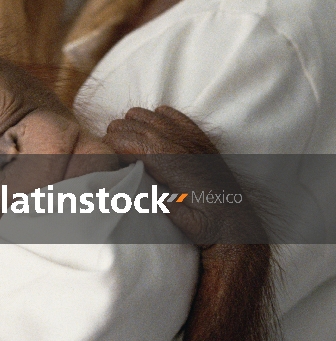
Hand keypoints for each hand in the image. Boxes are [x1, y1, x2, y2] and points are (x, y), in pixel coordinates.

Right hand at [104, 106, 266, 244]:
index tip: (103, 155)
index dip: (111, 144)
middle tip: (111, 152)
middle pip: (135, 123)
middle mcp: (181, 144)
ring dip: (133, 125)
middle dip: (117, 134)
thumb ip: (167, 209)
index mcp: (173, 163)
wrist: (236, 221)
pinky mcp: (198, 137)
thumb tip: (147, 196)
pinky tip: (151, 133)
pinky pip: (171, 114)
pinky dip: (156, 118)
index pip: (131, 141)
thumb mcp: (186, 223)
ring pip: (149, 114)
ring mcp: (191, 137)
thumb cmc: (207, 225)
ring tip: (127, 144)